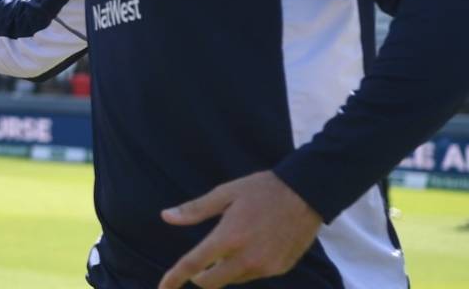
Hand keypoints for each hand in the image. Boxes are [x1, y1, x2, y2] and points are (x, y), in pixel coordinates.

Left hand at [158, 171, 321, 288]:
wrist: (306, 194)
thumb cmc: (262, 190)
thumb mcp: (225, 193)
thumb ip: (195, 209)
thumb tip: (166, 216)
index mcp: (229, 237)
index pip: (193, 264)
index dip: (174, 278)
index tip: (162, 287)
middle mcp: (246, 258)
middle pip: (212, 282)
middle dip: (199, 277)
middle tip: (197, 266)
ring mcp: (265, 266)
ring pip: (233, 279)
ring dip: (223, 270)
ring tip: (230, 246)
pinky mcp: (280, 269)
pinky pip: (253, 275)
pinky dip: (243, 267)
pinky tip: (250, 248)